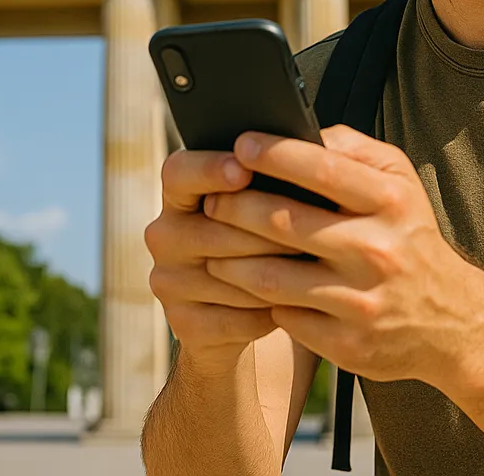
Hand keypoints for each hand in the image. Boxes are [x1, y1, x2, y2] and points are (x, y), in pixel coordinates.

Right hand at [143, 150, 295, 369]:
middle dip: (271, 230)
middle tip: (318, 230)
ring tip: (316, 268)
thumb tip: (311, 159)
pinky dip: (271, 312)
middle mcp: (164, 235)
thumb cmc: (264, 240)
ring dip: (278, 273)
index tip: (244, 169)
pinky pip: (237, 318)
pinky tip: (297, 304)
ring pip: (231, 275)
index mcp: (178, 194)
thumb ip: (272, 182)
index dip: (209, 169)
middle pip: (215, 228)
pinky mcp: (184, 324)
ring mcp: (169, 282)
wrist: (241, 316)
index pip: (178, 172)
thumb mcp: (262, 206)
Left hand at [202, 126, 483, 384]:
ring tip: (211, 247)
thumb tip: (298, 130)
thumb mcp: (401, 183)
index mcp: (390, 203)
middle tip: (210, 201)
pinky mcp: (348, 344)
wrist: (453, 323)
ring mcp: (362, 301)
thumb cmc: (410, 238)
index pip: (322, 169)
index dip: (274, 154)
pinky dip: (257, 301)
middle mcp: (378, 251)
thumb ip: (353, 150)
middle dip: (234, 208)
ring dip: (230, 261)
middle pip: (283, 223)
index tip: (239, 145)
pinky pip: (284, 316)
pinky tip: (243, 288)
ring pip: (271, 277)